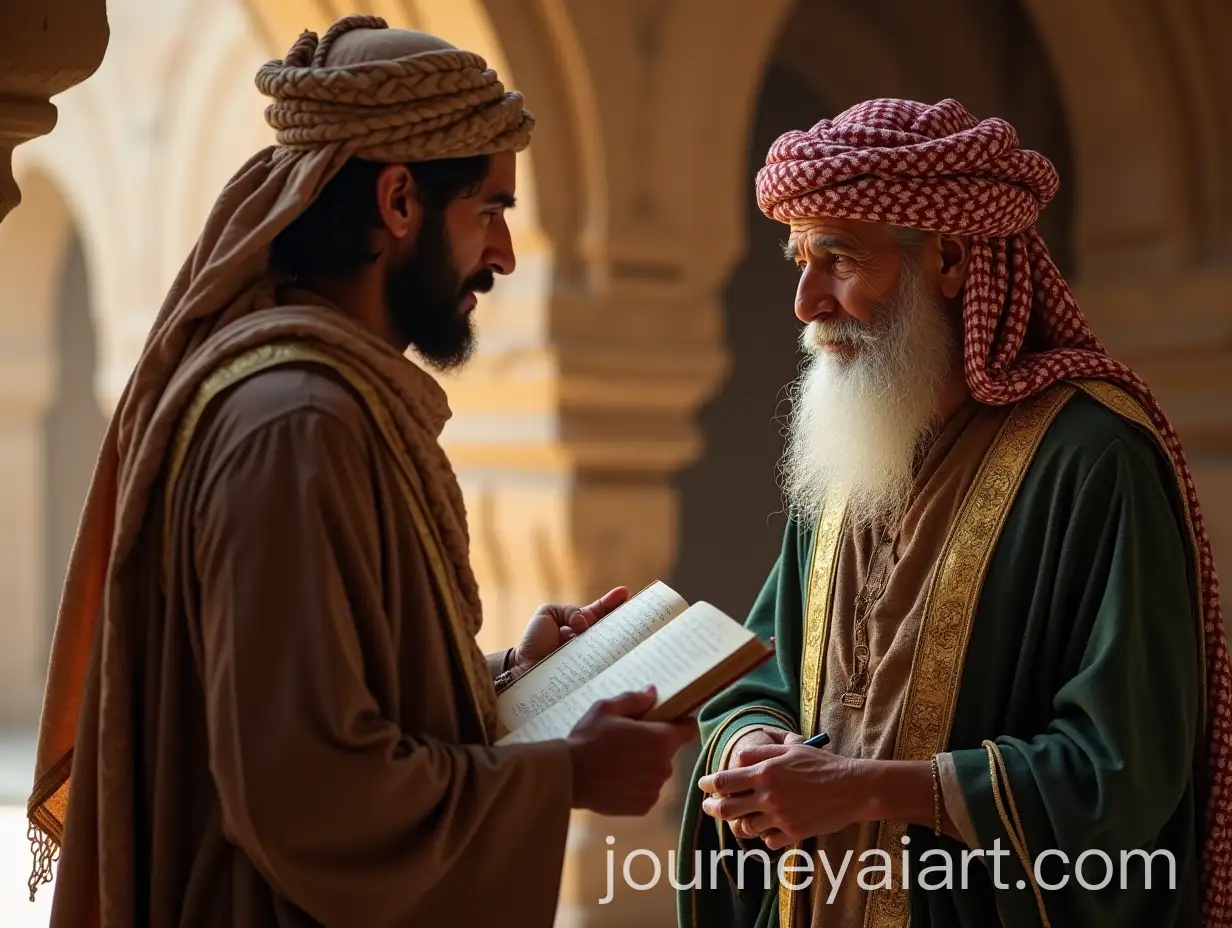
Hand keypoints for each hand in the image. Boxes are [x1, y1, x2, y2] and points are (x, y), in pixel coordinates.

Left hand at [511, 586, 629, 676]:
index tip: (624, 592)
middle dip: (626, 620)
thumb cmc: (534, 641)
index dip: (612, 602)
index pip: (599, 611)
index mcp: (580, 625)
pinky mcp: (588, 672)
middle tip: (639, 613)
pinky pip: (600, 664)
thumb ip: (569, 612)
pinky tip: (614, 655)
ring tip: (633, 630)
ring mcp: (589, 657)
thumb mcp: (547, 613)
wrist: (521, 668)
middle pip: (611, 628)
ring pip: (610, 646)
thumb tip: (584, 625)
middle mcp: (588, 640)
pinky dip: (608, 659)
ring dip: (622, 639)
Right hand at [567, 686, 697, 815]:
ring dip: (645, 767)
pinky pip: (647, 791)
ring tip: (618, 763)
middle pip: (668, 752)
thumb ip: (635, 700)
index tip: (666, 722)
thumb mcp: (607, 709)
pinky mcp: (644, 807)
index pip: (688, 730)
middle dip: (654, 746)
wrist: (570, 777)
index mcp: (661, 740)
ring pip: (656, 772)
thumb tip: (653, 692)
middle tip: (629, 742)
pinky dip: (636, 786)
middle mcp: (664, 767)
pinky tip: (616, 780)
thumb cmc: (589, 739)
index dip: (680, 724)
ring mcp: (655, 789)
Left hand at [698, 742, 871, 849]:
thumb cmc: (822, 764)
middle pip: (727, 808)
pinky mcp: (793, 833)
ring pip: (746, 827)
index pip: (724, 780)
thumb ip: (761, 752)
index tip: (703, 785)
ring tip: (742, 816)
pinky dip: (764, 836)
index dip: (708, 784)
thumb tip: (739, 758)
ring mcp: (780, 817)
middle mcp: (768, 796)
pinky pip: (768, 841)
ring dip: (741, 822)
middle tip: (709, 806)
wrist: (852, 788)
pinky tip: (768, 828)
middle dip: (712, 808)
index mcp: (765, 772)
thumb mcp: (791, 748)